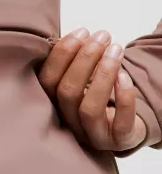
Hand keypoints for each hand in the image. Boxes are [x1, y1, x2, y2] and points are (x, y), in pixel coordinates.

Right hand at [38, 28, 146, 151]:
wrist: (120, 126)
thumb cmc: (95, 96)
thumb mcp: (78, 79)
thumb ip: (71, 62)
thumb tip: (76, 35)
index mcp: (52, 104)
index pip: (47, 80)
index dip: (61, 55)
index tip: (81, 32)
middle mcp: (68, 123)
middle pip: (68, 92)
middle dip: (85, 59)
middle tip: (102, 36)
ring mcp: (92, 136)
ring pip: (90, 109)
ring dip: (103, 74)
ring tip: (116, 48)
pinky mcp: (117, 142)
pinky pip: (121, 124)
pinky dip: (123, 97)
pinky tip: (126, 76)